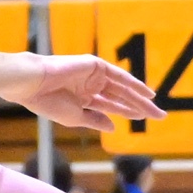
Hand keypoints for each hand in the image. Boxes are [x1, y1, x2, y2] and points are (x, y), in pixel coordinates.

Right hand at [19, 55, 165, 133]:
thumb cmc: (48, 102)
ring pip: (123, 88)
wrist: (33, 84)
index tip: (143, 119)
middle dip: (140, 107)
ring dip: (140, 98)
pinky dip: (134, 84)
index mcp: (84, 98)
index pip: (111, 106)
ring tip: (157, 109)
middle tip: (160, 116)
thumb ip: (96, 120)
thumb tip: (114, 126)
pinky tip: (147, 93)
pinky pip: (119, 76)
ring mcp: (94, 74)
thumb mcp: (75, 117)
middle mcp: (91, 85)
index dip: (127, 112)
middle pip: (121, 97)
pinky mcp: (96, 65)